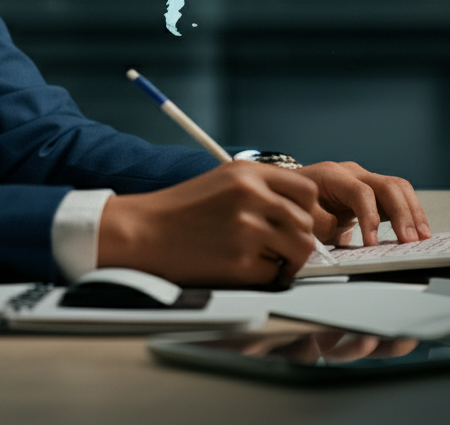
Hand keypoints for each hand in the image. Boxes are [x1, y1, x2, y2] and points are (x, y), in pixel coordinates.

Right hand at [97, 161, 318, 286]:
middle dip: (297, 239)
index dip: (306, 210)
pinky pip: (275, 274)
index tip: (295, 220)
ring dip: (287, 260)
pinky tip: (240, 267)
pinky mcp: (241, 261)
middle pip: (307, 222)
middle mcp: (251, 195)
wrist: (143, 231)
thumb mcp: (221, 181)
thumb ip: (260, 189)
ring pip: (300, 249)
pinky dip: (264, 276)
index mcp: (246, 172)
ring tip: (264, 259)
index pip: (306, 190)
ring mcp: (247, 228)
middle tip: (279, 247)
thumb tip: (298, 212)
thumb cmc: (178, 210)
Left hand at [294, 161, 430, 246]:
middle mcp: (352, 173)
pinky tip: (418, 232)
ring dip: (413, 213)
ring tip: (423, 238)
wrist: (292, 194)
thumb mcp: (302, 216)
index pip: (360, 192)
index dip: (369, 218)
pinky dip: (410, 214)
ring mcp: (365, 179)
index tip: (372, 244)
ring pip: (398, 188)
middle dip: (402, 214)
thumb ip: (324, 223)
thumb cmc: (295, 205)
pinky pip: (398, 198)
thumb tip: (351, 238)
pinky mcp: (373, 192)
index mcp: (332, 175)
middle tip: (410, 241)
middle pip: (387, 186)